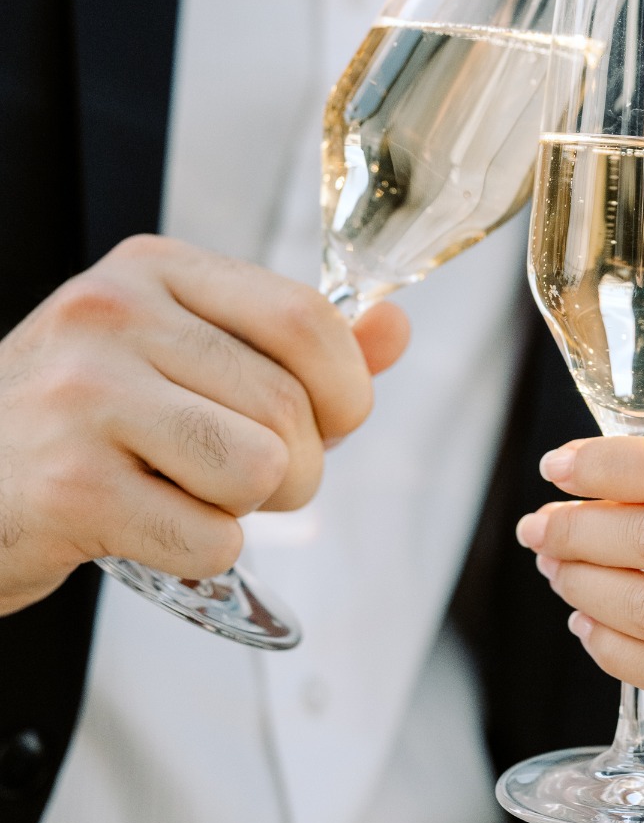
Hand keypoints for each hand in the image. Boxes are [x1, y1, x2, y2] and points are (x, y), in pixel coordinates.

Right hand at [0, 235, 409, 615]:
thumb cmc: (78, 420)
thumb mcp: (176, 351)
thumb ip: (290, 343)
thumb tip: (396, 328)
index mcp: (151, 269)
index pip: (303, 316)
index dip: (346, 387)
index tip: (332, 420)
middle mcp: (112, 316)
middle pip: (290, 406)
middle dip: (301, 467)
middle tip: (253, 482)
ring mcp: (82, 399)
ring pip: (260, 470)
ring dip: (249, 511)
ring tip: (194, 497)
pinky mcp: (67, 489)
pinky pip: (209, 540)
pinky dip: (199, 554)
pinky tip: (145, 527)